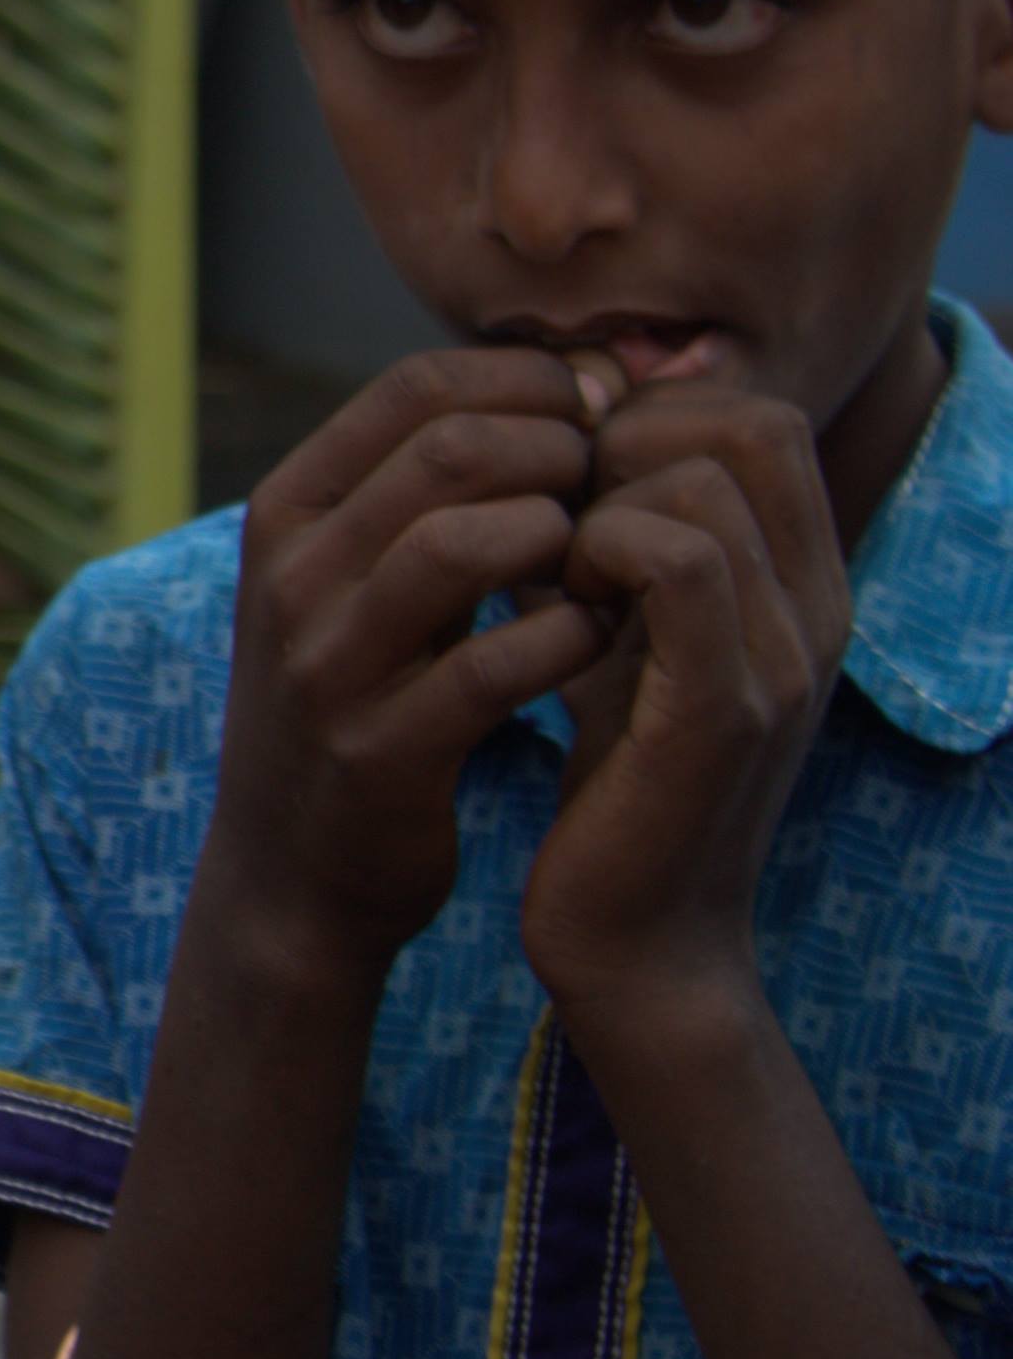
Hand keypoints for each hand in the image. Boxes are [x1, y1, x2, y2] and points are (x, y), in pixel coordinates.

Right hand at [210, 350, 614, 977]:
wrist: (293, 869)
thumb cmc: (361, 695)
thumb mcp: (358, 576)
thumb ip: (434, 487)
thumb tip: (576, 379)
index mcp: (287, 511)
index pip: (414, 387)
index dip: (532, 383)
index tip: (602, 418)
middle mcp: (290, 575)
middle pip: (446, 449)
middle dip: (563, 453)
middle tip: (618, 491)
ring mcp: (326, 663)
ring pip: (458, 542)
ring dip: (564, 539)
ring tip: (606, 562)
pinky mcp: (379, 749)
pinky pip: (494, 667)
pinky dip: (569, 641)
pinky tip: (601, 641)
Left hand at [523, 383, 844, 1025]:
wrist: (635, 942)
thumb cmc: (617, 788)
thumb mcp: (625, 647)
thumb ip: (616, 556)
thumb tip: (542, 452)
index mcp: (800, 591)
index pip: (760, 418)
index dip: (649, 416)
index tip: (569, 482)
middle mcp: (816, 613)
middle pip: (750, 424)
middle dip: (627, 440)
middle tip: (554, 515)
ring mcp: (781, 659)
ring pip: (707, 480)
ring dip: (602, 499)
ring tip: (552, 567)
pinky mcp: (725, 709)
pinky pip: (684, 563)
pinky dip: (601, 552)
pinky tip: (554, 602)